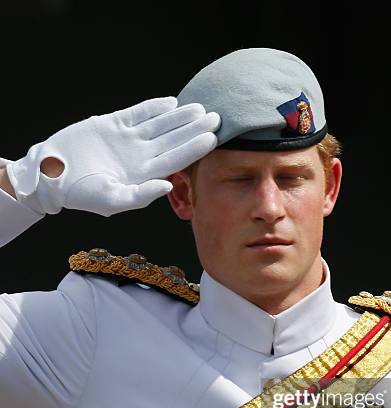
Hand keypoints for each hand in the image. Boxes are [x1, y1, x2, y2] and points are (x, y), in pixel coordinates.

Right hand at [6, 97, 219, 215]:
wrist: (52, 174)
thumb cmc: (81, 193)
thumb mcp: (111, 201)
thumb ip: (141, 196)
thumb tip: (168, 186)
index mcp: (144, 175)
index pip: (176, 159)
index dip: (194, 148)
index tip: (213, 137)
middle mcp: (140, 156)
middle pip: (173, 140)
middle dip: (195, 129)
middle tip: (217, 117)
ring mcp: (128, 140)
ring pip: (159, 125)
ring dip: (179, 117)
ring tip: (199, 108)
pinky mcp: (113, 124)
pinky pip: (137, 113)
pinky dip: (153, 107)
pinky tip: (171, 103)